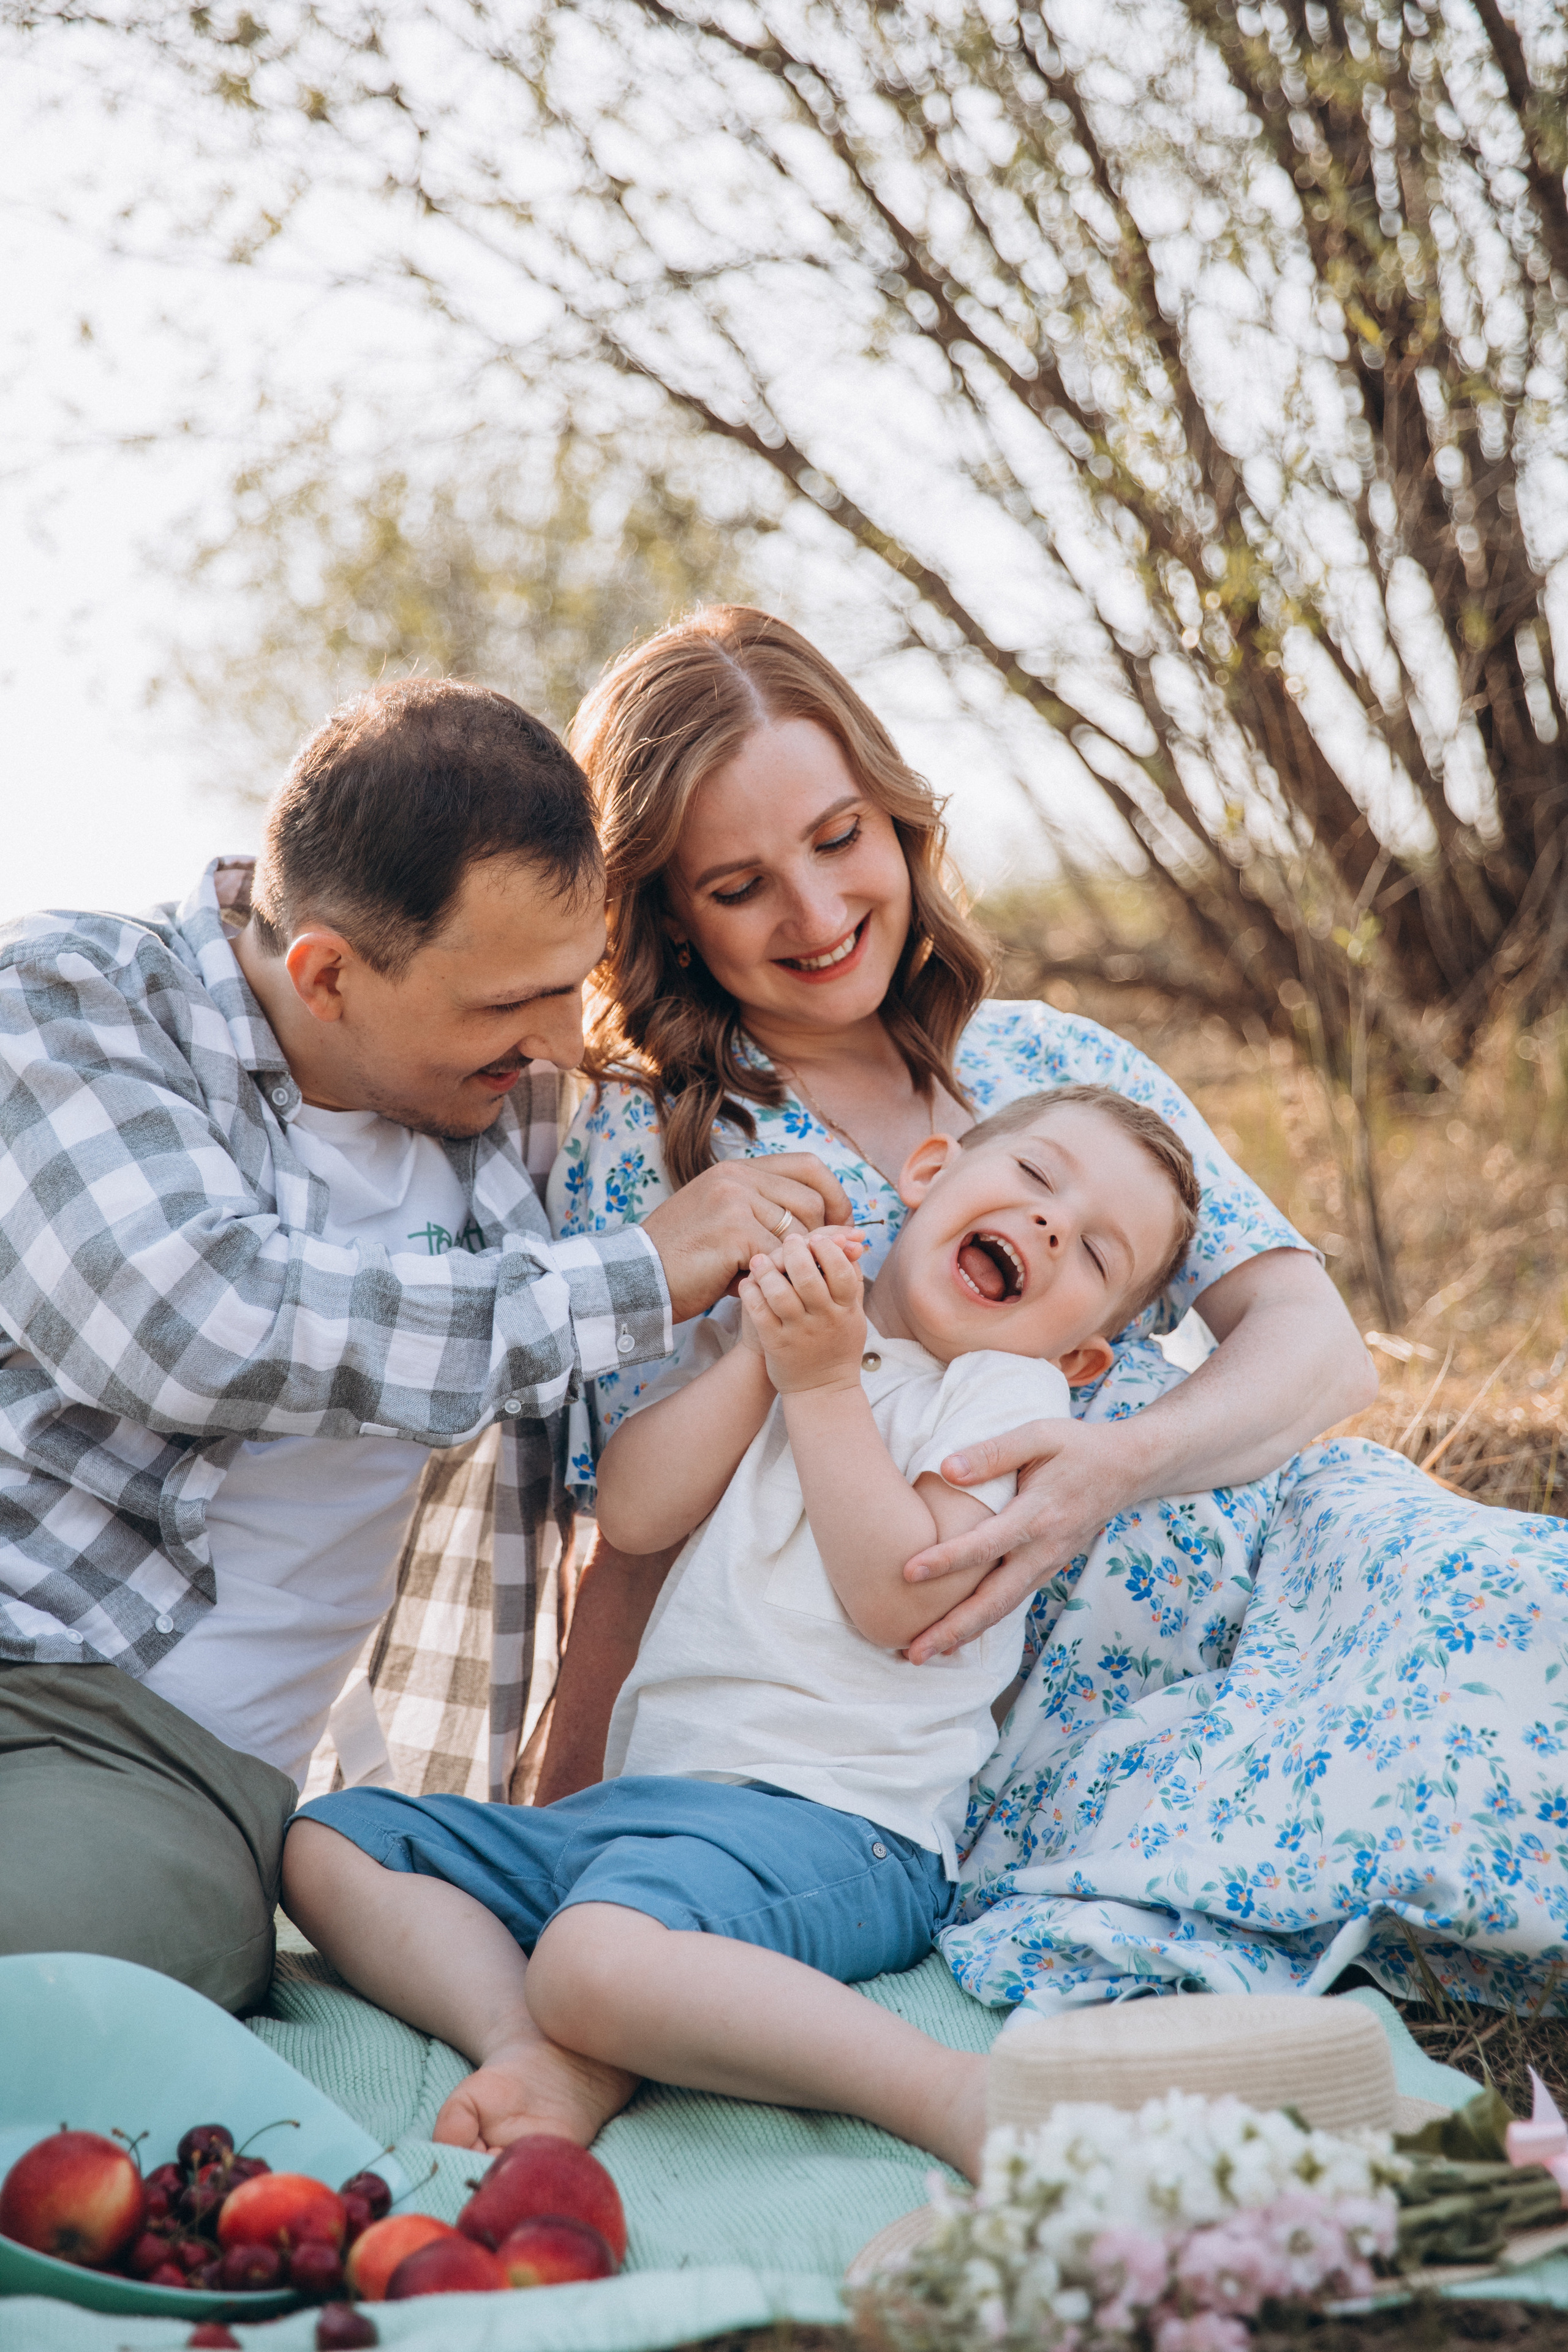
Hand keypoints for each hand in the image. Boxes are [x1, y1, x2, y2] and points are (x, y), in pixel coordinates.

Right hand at [641, 1153, 852, 1322]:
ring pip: (799, 1231)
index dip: (834, 1195)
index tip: (842, 1225)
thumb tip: (840, 1233)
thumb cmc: (683, 1260)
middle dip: (823, 1236)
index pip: (807, 1166)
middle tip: (820, 1265)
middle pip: (811, 1200)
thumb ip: (770, 1220)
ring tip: (782, 1278)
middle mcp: (737, 1177)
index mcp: (736, 1170)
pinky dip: (778, 1277)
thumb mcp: (728, 1227)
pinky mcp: (733, 1232)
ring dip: (797, 1262)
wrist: (635, 1278)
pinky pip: (780, 1257)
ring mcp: (734, 1201)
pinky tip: (760, 1288)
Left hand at [739, 1229, 866, 1393]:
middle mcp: (823, 1319)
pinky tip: (749, 1283)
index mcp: (846, 1309)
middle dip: (794, 1251)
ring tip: (761, 1259)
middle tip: (788, 1242)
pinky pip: (759, 1312)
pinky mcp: (776, 1343)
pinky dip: (751, 1293)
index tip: (816, 1238)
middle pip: (807, 1276)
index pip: (840, 1269)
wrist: (823, 1391)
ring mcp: (798, 1332)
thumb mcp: (854, 1314)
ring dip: (767, 1270)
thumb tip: (849, 1243)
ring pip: (779, 1293)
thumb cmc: (838, 1345)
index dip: (827, 1248)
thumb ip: (852, 1279)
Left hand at [897, 1417, 1146, 1660]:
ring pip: (1003, 1608)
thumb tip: (946, 1470)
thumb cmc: (1078, 1447)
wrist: (1128, 1469)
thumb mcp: (1038, 1435)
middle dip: (953, 1628)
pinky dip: (984, 1621)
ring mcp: (1048, 1564)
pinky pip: (1012, 1601)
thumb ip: (992, 1453)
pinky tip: (957, 1634)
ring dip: (964, 1633)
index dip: (946, 1559)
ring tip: (925, 1653)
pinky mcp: (1047, 1568)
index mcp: (1038, 1514)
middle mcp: (1044, 1549)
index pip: (986, 1544)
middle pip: (994, 1600)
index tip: (908, 1572)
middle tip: (914, 1651)